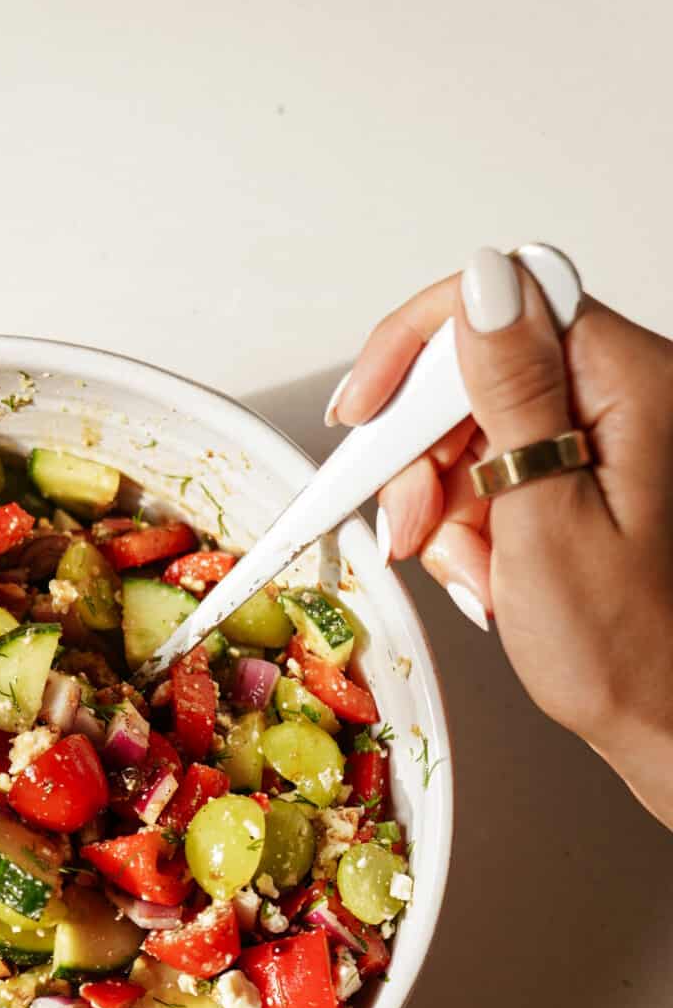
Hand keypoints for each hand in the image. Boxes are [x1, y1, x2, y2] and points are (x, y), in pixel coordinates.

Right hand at [332, 248, 672, 825]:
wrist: (666, 722)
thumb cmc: (630, 649)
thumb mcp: (548, 518)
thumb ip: (512, 391)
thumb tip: (484, 285)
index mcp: (632, 382)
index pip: (503, 300)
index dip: (414, 351)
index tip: (364, 414)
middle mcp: (624, 392)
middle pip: (476, 368)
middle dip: (426, 453)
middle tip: (416, 525)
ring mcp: (601, 433)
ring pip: (472, 426)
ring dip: (446, 502)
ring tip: (475, 571)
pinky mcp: (580, 470)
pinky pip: (493, 468)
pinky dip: (470, 523)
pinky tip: (491, 572)